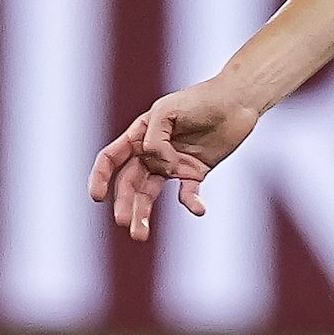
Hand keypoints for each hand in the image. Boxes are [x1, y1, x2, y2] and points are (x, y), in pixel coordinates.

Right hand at [88, 78, 262, 242]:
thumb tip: (155, 161)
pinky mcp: (194, 173)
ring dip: (143, 214)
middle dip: (124, 204)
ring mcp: (172, 165)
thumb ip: (154, 137)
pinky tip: (198, 209)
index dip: (101, 177)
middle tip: (124, 222)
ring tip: (139, 235)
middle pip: (129, 183)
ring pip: (150, 194)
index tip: (97, 197)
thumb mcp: (168, 110)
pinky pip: (187, 193)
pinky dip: (190, 203)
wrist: (236, 101)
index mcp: (139, 135)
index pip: (111, 158)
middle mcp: (152, 153)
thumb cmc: (200, 100)